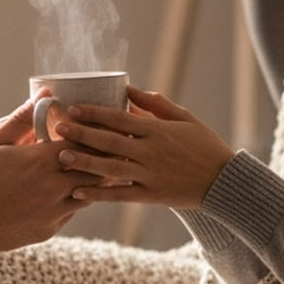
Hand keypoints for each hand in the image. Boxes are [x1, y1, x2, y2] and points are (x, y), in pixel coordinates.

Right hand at [0, 99, 92, 265]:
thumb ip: (22, 118)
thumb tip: (45, 94)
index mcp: (40, 161)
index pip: (83, 142)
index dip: (91, 133)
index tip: (95, 126)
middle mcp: (52, 187)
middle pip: (94, 169)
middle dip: (99, 156)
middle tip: (105, 146)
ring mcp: (52, 212)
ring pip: (89, 192)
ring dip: (91, 179)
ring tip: (92, 167)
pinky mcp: (48, 229)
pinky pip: (72, 211)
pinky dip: (75, 198)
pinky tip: (69, 189)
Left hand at [54, 85, 235, 208]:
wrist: (224, 180)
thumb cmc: (204, 144)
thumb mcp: (184, 118)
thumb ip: (155, 103)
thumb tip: (128, 88)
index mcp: (157, 130)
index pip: (119, 118)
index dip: (94, 113)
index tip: (73, 108)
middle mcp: (150, 152)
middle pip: (110, 141)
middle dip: (82, 134)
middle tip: (59, 128)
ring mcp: (149, 174)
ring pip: (110, 169)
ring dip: (84, 163)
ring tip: (61, 157)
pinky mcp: (151, 195)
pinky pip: (120, 195)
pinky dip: (99, 194)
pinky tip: (78, 193)